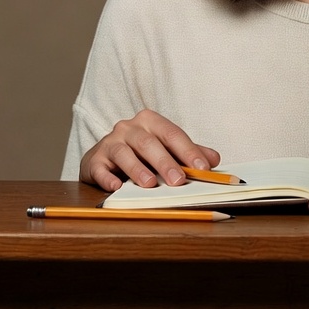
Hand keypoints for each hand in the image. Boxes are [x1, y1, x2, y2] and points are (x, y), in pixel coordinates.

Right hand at [79, 109, 220, 192]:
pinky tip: (116, 188)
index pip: (173, 134)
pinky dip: (107, 178)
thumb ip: (188, 153)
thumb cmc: (140, 152)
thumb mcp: (165, 148)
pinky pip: (100, 168)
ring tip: (150, 184)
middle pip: (149, 143)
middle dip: (165, 162)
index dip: (189, 151)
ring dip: (138, 169)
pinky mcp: (94, 160)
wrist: (103, 157)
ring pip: (124, 153)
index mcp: (151, 121)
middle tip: (178, 181)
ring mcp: (110, 142)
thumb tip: (214, 160)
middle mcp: (129, 127)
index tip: (204, 168)